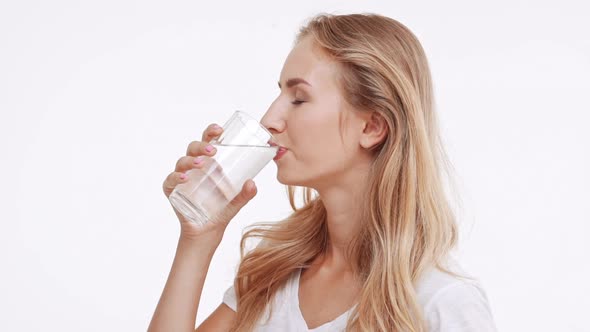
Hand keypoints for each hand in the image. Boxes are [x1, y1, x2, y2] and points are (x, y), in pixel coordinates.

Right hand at [162, 124, 257, 240]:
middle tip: (213, 150)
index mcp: (209, 163)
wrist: (207, 232)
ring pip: (182, 161)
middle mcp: (193, 167)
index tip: (220, 129)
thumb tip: (252, 183)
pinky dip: (176, 177)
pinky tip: (184, 178)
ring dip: (191, 160)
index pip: (208, 141)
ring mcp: (181, 178)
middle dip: (201, 145)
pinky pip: (170, 181)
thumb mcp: (236, 202)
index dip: (211, 132)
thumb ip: (245, 194)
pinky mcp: (172, 191)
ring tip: (201, 164)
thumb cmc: (221, 211)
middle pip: (193, 148)